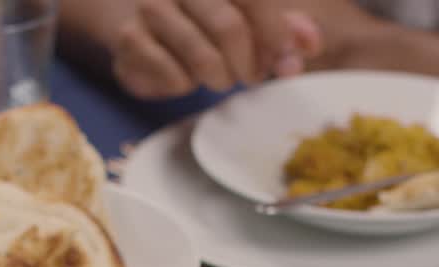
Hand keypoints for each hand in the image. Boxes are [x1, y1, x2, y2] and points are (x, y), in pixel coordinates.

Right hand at [111, 0, 322, 98]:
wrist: (135, 17)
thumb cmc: (200, 17)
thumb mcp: (245, 14)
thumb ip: (281, 26)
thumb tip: (309, 45)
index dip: (275, 32)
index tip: (285, 60)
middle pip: (229, 28)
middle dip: (247, 64)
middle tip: (251, 77)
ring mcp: (151, 7)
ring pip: (201, 57)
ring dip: (220, 79)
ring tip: (220, 78)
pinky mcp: (130, 38)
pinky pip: (173, 75)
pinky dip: (186, 86)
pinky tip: (185, 76)